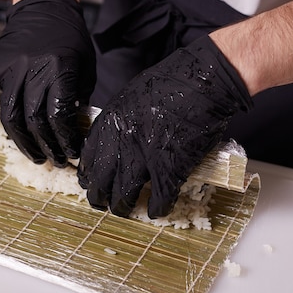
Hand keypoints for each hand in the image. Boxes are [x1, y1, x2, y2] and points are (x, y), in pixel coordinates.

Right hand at [0, 0, 94, 166]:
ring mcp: (9, 67)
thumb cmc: (69, 38)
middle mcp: (32, 68)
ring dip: (22, 142)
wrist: (46, 8)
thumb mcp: (85, 68)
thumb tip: (72, 131)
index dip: (65, 140)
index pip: (59, 115)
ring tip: (35, 155)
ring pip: (10, 116)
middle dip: (47, 146)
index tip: (71, 151)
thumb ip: (78, 98)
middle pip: (34, 120)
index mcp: (60, 68)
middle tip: (55, 159)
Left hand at [77, 36, 252, 217]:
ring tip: (124, 211)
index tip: (88, 181)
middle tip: (101, 203)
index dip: (88, 173)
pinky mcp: (171, 169)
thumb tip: (117, 136)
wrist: (204, 82)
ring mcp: (146, 158)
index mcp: (111, 121)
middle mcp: (122, 142)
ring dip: (123, 206)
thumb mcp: (132, 95)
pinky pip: (159, 198)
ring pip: (124, 194)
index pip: (89, 155)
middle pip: (102, 179)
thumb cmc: (173, 81)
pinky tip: (155, 211)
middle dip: (98, 196)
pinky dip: (156, 208)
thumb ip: (121, 119)